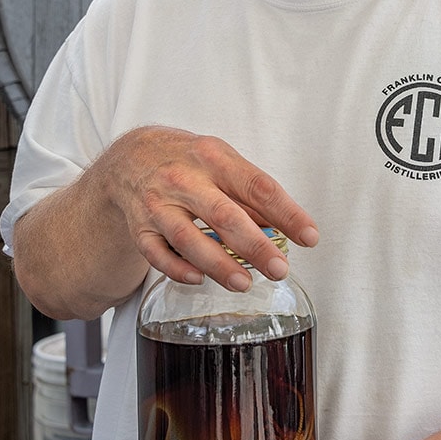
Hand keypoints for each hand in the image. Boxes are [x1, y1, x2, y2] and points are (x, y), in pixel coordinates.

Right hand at [103, 125, 317, 289]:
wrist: (131, 157)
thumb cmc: (188, 160)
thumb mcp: (222, 161)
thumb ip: (250, 194)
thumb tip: (283, 227)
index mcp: (214, 158)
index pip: (258, 187)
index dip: (287, 213)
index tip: (309, 236)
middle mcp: (185, 180)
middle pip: (224, 216)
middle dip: (256, 246)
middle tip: (280, 268)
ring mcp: (159, 205)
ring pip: (189, 239)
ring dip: (219, 264)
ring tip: (245, 282)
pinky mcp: (140, 228)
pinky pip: (157, 254)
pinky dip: (178, 269)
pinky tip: (199, 278)